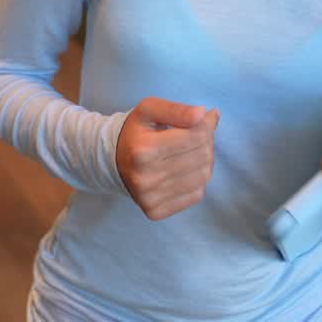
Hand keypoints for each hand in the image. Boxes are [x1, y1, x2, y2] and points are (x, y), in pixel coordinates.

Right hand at [116, 98, 219, 220]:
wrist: (113, 161)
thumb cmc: (136, 132)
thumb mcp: (149, 110)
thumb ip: (176, 109)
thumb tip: (204, 114)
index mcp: (144, 149)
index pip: (196, 136)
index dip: (207, 124)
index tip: (206, 118)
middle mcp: (146, 177)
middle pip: (202, 156)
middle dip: (207, 141)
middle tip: (200, 134)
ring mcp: (150, 197)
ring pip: (203, 176)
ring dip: (206, 160)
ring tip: (194, 151)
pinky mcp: (155, 211)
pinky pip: (196, 195)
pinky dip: (199, 180)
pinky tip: (187, 170)